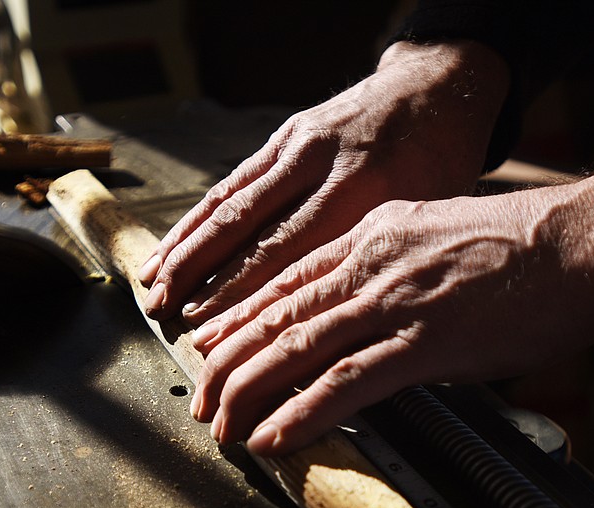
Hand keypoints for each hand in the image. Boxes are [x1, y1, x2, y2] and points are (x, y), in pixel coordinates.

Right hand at [137, 40, 509, 322]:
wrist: (437, 88)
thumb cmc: (441, 166)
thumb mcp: (428, 218)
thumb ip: (378, 263)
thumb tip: (334, 332)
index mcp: (369, 190)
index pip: (290, 250)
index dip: (242, 294)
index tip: (213, 333)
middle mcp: (325, 164)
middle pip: (249, 228)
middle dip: (201, 277)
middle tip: (166, 317)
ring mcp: (298, 145)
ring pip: (229, 201)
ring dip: (185, 248)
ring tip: (152, 288)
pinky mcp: (283, 136)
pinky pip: (231, 182)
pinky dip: (195, 219)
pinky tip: (170, 247)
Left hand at [187, 167, 593, 455]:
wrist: (585, 240)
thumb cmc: (527, 247)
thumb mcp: (439, 242)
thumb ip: (394, 275)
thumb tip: (372, 321)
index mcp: (371, 236)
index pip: (284, 281)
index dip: (238, 318)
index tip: (210, 344)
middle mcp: (370, 264)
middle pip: (276, 316)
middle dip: (227, 362)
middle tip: (201, 396)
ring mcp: (393, 302)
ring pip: (296, 348)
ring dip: (250, 392)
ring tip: (221, 424)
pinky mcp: (424, 343)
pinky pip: (346, 383)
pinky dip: (302, 414)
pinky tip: (274, 436)